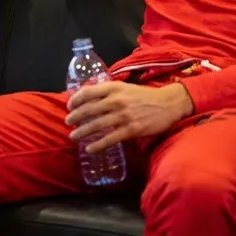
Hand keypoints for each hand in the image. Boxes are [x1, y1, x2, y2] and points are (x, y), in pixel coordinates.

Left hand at [66, 82, 193, 152]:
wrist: (167, 104)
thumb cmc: (144, 95)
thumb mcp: (124, 87)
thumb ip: (108, 91)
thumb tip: (88, 98)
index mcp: (114, 87)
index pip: (87, 92)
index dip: (75, 100)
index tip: (69, 106)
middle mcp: (116, 100)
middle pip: (88, 110)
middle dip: (75, 117)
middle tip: (68, 123)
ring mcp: (123, 116)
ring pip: (96, 125)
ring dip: (82, 132)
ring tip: (73, 136)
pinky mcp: (131, 129)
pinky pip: (109, 139)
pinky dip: (97, 145)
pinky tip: (89, 149)